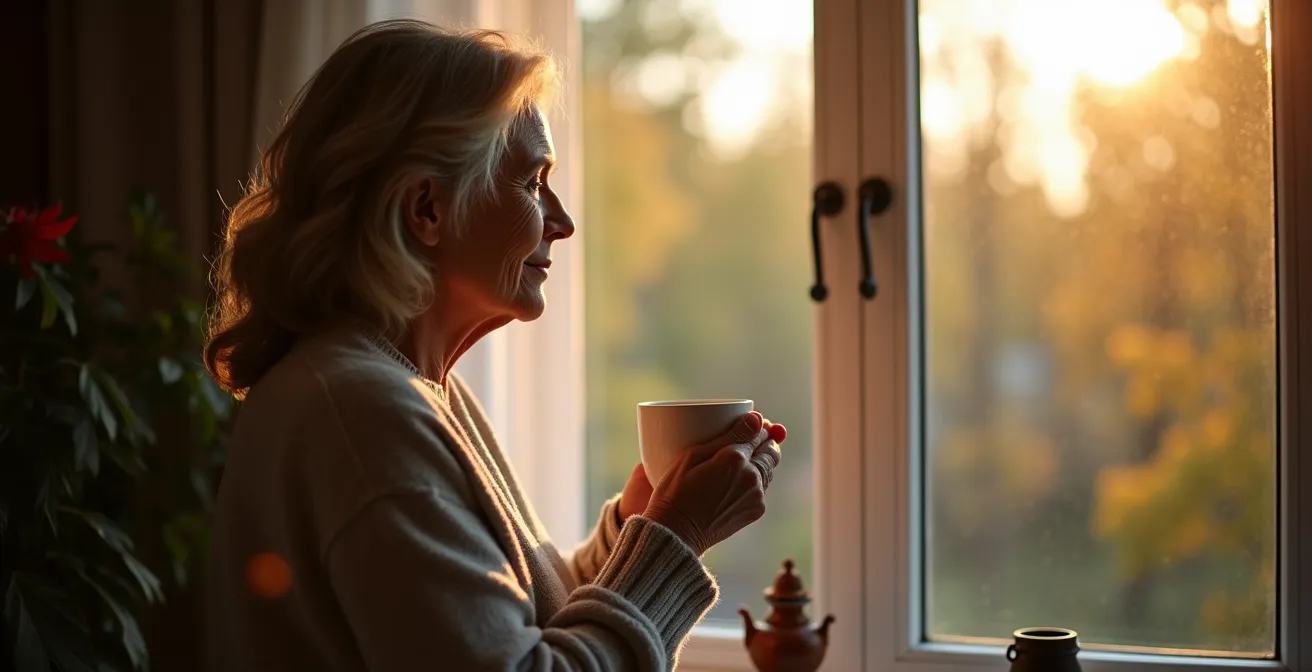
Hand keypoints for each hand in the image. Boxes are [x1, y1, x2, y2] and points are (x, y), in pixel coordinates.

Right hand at [618, 418, 785, 521]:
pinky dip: (753, 482)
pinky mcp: (756, 510)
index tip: (750, 423)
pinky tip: (734, 484)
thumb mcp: (692, 455)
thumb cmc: (676, 491)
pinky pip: (761, 489)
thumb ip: (728, 435)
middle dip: (764, 442)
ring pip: (768, 470)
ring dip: (760, 462)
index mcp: (735, 458)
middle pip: (771, 451)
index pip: (758, 432)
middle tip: (750, 440)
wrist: (676, 532)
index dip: (755, 425)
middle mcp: (752, 476)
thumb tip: (757, 418)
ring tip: (739, 463)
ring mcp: (756, 495)